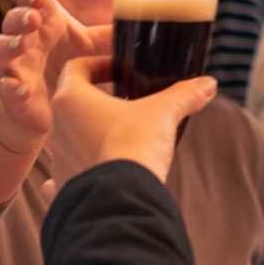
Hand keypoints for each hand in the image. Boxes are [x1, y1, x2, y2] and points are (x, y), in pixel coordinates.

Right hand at [0, 0, 110, 147]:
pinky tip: (25, 90)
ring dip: (9, 44)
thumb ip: (110, 36)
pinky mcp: (12, 92)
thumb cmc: (64, 65)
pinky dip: (12, 87)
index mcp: (44, 22)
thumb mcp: (88, 48)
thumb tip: (142, 24)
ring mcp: (15, 65)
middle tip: (33, 20)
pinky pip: (5, 87)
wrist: (47, 108)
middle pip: (12, 19)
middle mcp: (25, 39)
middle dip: (19, 17)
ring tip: (21, 46)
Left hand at [47, 56, 216, 189]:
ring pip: (71, 137)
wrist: (121, 199)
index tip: (119, 70)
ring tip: (123, 135)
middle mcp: (57, 127)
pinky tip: (102, 168)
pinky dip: (83, 166)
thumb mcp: (163, 114)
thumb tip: (207, 85)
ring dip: (92, 132)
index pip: (76, 68)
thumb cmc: (134, 147)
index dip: (98, 65)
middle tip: (125, 101)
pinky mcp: (65, 184)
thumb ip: (184, 95)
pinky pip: (68, 171)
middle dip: (98, 99)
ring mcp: (58, 158)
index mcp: (70, 100)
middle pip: (72, 103)